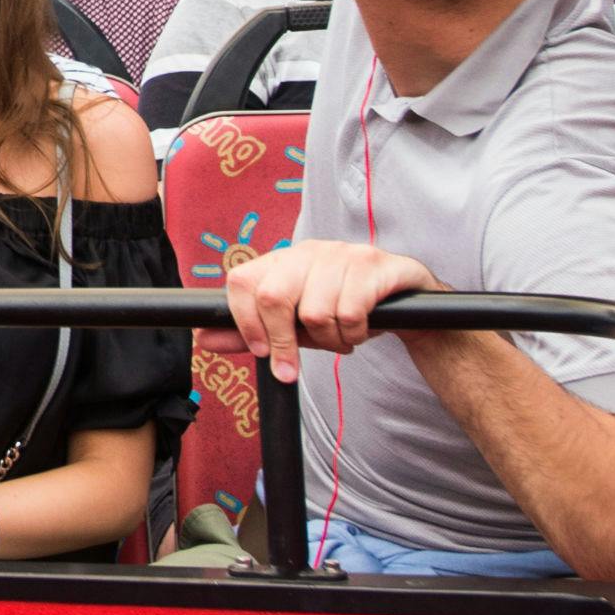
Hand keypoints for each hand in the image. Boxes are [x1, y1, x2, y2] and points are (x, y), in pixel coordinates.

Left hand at [209, 239, 442, 382]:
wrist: (410, 308)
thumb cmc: (343, 313)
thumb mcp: (294, 326)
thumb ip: (252, 333)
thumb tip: (204, 339)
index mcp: (282, 261)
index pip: (241, 282)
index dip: (246, 323)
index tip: (263, 354)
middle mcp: (307, 251)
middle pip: (273, 296)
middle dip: (285, 341)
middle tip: (298, 363)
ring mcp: (340, 254)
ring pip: (315, 312)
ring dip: (330, 341)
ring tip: (342, 338)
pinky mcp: (372, 265)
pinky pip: (350, 312)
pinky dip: (355, 334)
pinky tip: (362, 330)